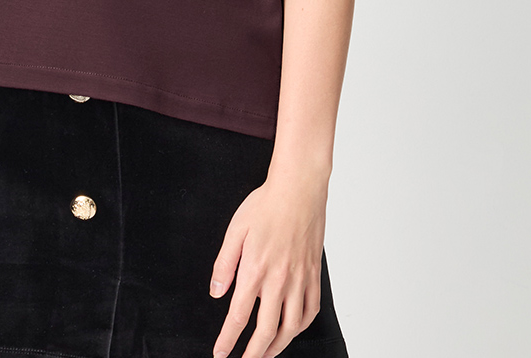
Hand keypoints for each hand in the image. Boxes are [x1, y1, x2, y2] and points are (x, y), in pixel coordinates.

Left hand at [209, 173, 327, 357]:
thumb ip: (224, 264)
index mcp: (256, 269)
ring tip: (265, 353)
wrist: (299, 188)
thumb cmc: (266, 204)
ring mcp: (300, 279)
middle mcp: (279, 280)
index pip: (239, 316)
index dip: (228, 339)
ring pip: (291, 327)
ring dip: (277, 347)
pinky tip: (291, 330)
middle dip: (253, 353)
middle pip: (266, 331)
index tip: (220, 353)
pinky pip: (310, 311)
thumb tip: (216, 292)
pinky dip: (300, 327)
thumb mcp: (235, 230)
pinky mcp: (314, 274)